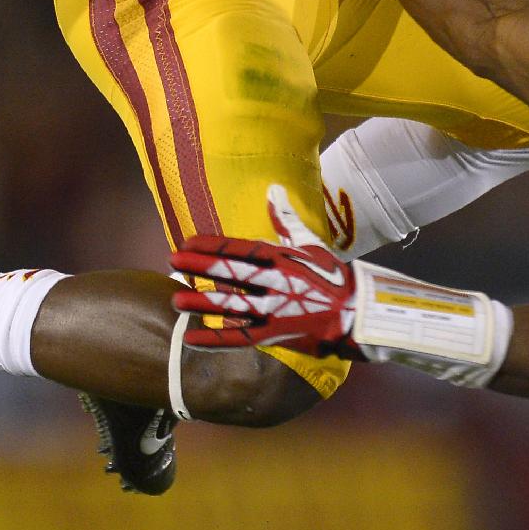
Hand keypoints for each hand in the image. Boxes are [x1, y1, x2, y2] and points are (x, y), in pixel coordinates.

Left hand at [170, 185, 360, 356]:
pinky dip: (215, 340)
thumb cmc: (330, 276)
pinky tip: (191, 338)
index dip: (212, 245)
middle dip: (201, 266)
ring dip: (203, 303)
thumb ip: (286, 219)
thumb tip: (274, 189)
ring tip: (176, 300)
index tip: (188, 241)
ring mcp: (275, 311)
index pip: (241, 248)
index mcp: (283, 258)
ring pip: (233, 306)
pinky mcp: (275, 336)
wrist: (355, 314)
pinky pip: (240, 339)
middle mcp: (276, 283)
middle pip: (233, 273)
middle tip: (173, 260)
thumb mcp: (310, 243)